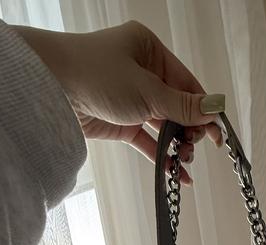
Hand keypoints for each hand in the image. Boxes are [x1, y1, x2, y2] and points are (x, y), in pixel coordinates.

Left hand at [12, 19, 224, 184]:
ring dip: (177, 145)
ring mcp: (131, 98)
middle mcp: (142, 71)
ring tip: (185, 162)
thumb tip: (216, 108)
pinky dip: (161, 155)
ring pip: (164, 125)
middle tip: (195, 149)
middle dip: (190, 130)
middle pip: (178, 106)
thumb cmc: (95, 74)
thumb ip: (183, 105)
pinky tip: (176, 172)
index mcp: (150, 51)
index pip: (187, 83)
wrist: (48, 86)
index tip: (217, 134)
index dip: (204, 109)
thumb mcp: (147, 90)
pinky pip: (147, 140)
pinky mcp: (120, 122)